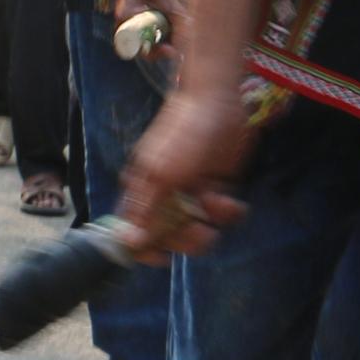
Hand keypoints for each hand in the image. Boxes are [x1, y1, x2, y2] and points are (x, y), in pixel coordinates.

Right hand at [121, 80, 253, 255]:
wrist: (218, 103)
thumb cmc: (183, 135)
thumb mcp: (161, 175)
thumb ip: (145, 211)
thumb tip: (127, 242)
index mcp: (143, 193)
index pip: (134, 233)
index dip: (145, 250)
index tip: (163, 257)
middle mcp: (166, 196)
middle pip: (169, 237)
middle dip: (185, 239)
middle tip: (199, 229)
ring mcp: (192, 192)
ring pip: (198, 228)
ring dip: (211, 224)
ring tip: (217, 203)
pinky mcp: (217, 186)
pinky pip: (221, 215)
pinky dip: (229, 212)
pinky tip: (232, 200)